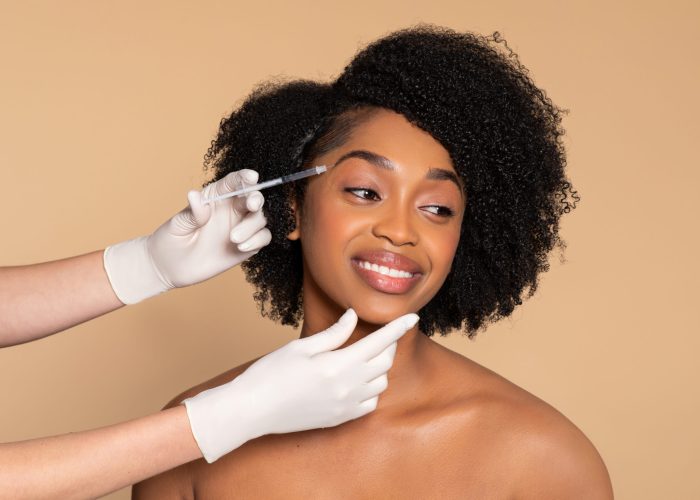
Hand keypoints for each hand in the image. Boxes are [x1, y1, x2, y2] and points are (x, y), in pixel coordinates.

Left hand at [103, 169, 270, 303]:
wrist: (169, 268)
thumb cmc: (170, 240)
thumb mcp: (178, 225)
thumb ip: (192, 213)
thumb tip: (195, 196)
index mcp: (215, 197)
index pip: (234, 182)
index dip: (245, 177)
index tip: (251, 177)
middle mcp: (231, 210)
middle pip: (253, 198)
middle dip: (256, 199)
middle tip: (251, 205)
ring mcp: (240, 228)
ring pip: (260, 218)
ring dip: (252, 226)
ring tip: (233, 239)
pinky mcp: (246, 246)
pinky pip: (262, 238)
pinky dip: (257, 240)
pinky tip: (241, 247)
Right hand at [183, 309, 418, 462]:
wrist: (252, 410)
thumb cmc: (270, 374)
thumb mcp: (301, 347)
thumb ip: (333, 334)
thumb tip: (353, 317)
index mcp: (338, 365)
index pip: (380, 342)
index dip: (398, 328)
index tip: (413, 317)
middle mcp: (348, 388)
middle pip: (384, 362)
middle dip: (386, 345)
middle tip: (377, 335)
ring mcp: (345, 407)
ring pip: (380, 384)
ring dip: (379, 368)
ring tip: (362, 358)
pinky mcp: (339, 419)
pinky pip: (369, 404)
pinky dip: (370, 391)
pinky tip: (356, 382)